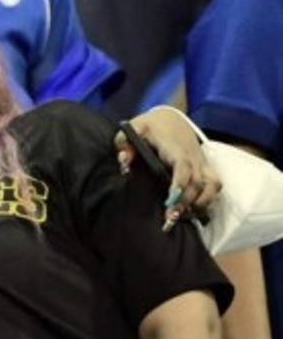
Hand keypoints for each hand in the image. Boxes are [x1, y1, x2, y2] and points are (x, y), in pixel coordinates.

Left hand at [115, 106, 220, 229]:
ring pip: (212, 185)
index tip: (170, 202)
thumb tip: (124, 163)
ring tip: (184, 217)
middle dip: (186, 202)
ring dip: (202, 203)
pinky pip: (215, 185)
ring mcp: (201, 162)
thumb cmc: (150, 126)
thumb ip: (124, 143)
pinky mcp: (205, 167)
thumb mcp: (133, 128)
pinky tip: (194, 211)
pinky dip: (209, 199)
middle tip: (170, 220)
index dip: (179, 184)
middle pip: (196, 182)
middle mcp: (192, 156)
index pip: (182, 166)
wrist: (171, 117)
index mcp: (174, 147)